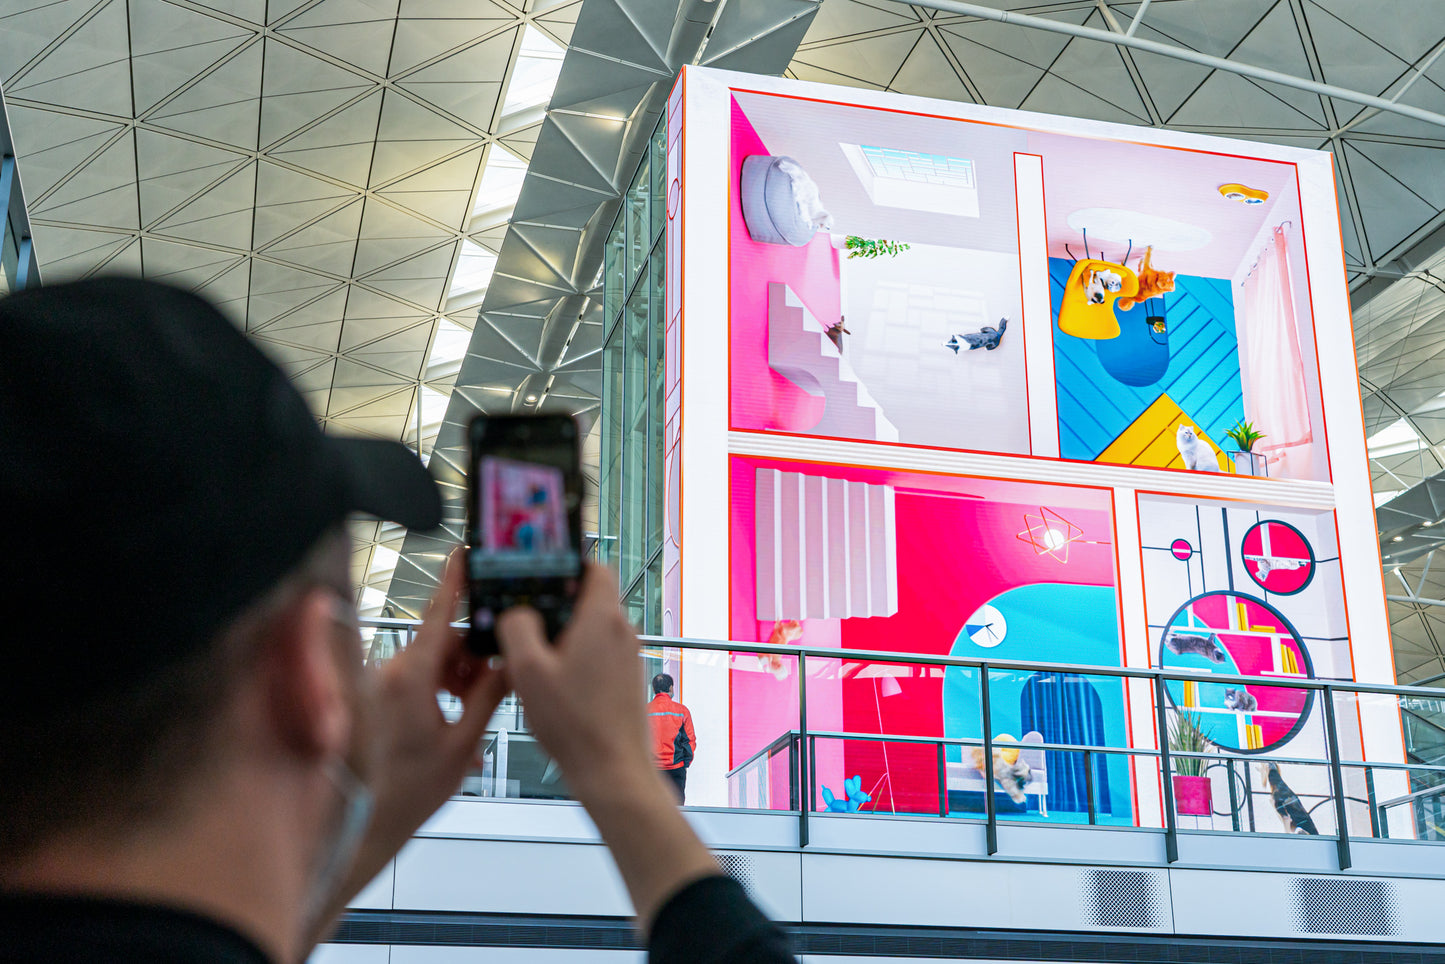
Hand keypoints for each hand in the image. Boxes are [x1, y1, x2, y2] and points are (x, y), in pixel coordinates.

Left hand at [328, 549, 506, 917]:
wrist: (364, 824)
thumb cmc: (409, 791)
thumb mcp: (462, 743)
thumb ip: (488, 697)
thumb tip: (509, 665)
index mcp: (411, 676)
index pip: (439, 614)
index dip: (455, 581)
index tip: (465, 551)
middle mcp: (389, 672)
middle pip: (441, 642)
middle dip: (469, 659)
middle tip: (491, 687)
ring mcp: (378, 684)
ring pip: (428, 663)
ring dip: (454, 680)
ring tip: (468, 719)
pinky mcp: (373, 697)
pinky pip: (413, 681)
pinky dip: (436, 693)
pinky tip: (451, 725)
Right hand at [497, 565, 718, 931]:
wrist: (613, 772)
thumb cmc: (574, 724)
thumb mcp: (527, 671)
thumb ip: (517, 628)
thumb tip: (517, 613)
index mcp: (602, 618)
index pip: (593, 567)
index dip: (565, 564)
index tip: (537, 572)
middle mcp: (622, 632)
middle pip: (588, 599)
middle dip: (554, 605)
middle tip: (522, 619)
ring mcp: (628, 658)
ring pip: (590, 630)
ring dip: (561, 636)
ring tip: (530, 659)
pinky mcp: (626, 682)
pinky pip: (597, 656)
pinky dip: (573, 660)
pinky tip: (549, 686)